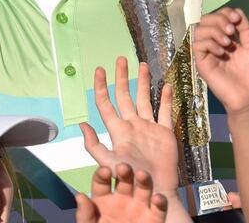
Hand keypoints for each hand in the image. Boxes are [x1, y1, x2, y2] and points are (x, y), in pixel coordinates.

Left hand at [76, 164, 168, 222]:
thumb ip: (85, 215)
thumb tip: (79, 196)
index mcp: (103, 200)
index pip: (102, 182)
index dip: (103, 175)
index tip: (105, 171)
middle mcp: (122, 199)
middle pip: (124, 180)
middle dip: (124, 172)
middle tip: (123, 167)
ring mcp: (139, 207)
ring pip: (143, 189)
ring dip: (143, 180)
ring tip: (142, 175)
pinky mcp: (154, 219)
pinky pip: (159, 208)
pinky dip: (160, 202)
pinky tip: (158, 198)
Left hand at [81, 58, 178, 193]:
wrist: (154, 189)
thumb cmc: (130, 178)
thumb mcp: (108, 162)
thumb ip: (95, 145)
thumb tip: (82, 125)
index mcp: (118, 130)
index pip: (106, 104)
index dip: (101, 86)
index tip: (99, 70)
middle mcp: (132, 125)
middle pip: (125, 96)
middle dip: (122, 77)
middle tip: (120, 59)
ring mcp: (149, 127)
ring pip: (145, 99)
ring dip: (143, 82)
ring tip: (142, 65)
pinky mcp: (165, 132)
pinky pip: (165, 112)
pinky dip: (166, 99)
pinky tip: (166, 86)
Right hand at [193, 8, 248, 116]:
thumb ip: (245, 28)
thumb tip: (236, 11)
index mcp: (227, 38)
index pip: (218, 16)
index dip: (225, 13)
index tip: (236, 20)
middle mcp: (214, 42)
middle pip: (206, 19)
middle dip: (219, 19)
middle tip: (231, 31)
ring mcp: (207, 52)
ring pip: (199, 29)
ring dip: (214, 31)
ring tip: (227, 43)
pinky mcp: (201, 62)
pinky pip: (197, 44)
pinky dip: (210, 44)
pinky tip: (221, 53)